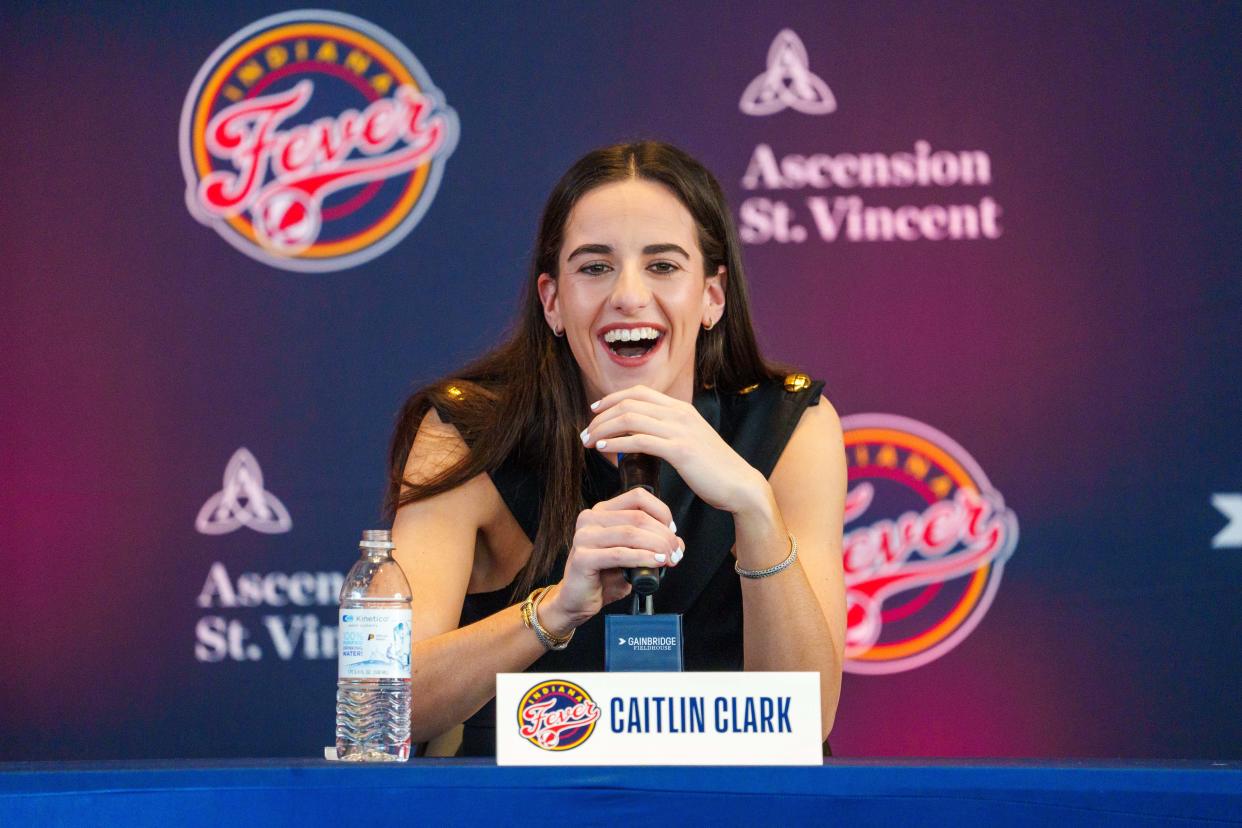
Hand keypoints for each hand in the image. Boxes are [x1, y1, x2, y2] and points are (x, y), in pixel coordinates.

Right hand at [539, 487, 682, 634]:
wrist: (578, 600)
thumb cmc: (604, 577)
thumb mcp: (632, 555)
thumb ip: (651, 545)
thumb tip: (677, 542)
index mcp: (603, 511)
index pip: (638, 497)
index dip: (661, 512)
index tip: (673, 531)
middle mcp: (590, 519)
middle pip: (638, 517)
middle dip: (663, 535)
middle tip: (675, 552)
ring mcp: (584, 537)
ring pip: (630, 534)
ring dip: (656, 546)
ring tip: (669, 559)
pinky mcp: (582, 557)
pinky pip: (619, 554)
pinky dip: (642, 558)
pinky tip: (656, 563)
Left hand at [582, 385, 767, 514]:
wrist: (739, 484)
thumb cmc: (713, 469)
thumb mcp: (690, 441)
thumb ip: (669, 432)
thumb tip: (642, 436)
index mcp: (681, 409)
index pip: (639, 392)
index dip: (612, 398)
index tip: (594, 411)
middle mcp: (679, 414)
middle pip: (629, 403)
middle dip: (601, 417)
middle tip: (584, 433)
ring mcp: (680, 430)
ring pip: (630, 419)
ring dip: (603, 429)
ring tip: (588, 441)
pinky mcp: (680, 450)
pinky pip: (639, 441)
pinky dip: (616, 443)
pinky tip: (602, 449)